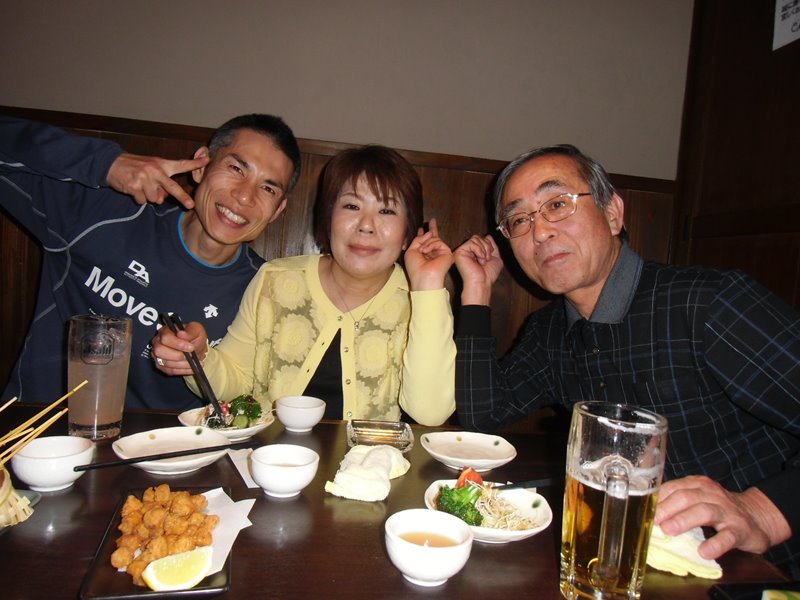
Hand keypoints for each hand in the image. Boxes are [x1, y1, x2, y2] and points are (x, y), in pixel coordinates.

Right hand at [106, 152, 208, 207]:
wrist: (111, 163)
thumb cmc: (135, 167)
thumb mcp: (151, 168)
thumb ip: (161, 181)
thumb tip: (163, 198)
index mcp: (161, 164)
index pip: (181, 164)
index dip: (194, 163)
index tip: (207, 160)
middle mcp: (155, 170)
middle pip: (172, 187)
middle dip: (182, 197)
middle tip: (190, 205)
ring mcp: (144, 178)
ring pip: (154, 198)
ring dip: (148, 196)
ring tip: (141, 186)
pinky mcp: (134, 186)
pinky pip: (142, 200)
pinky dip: (138, 198)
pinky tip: (133, 188)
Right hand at [151, 321, 208, 375]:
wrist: (195, 346)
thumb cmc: (194, 336)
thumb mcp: (196, 330)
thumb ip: (190, 332)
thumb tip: (181, 334)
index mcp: (165, 331)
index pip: (166, 338)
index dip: (178, 344)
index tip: (191, 347)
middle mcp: (157, 343)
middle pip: (159, 351)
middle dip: (177, 355)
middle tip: (191, 356)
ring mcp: (158, 355)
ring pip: (165, 363)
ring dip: (182, 364)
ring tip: (195, 362)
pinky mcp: (162, 366)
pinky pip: (170, 371)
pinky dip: (182, 370)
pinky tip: (192, 368)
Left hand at [404, 218, 454, 290]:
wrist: (423, 277)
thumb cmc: (415, 268)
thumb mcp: (411, 251)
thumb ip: (418, 240)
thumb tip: (429, 233)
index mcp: (425, 254)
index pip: (426, 242)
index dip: (423, 235)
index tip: (421, 229)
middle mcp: (434, 253)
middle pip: (434, 237)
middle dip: (432, 229)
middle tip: (432, 220)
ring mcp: (441, 252)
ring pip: (433, 238)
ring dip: (425, 243)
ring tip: (422, 251)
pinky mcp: (447, 252)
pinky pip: (438, 241)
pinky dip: (430, 245)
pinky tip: (426, 251)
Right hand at [453, 234, 503, 304]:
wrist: (482, 283)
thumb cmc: (488, 275)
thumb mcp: (496, 258)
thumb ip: (493, 246)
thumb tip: (488, 236)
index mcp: (474, 252)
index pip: (481, 239)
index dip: (488, 245)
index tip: (490, 256)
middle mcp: (467, 251)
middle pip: (478, 237)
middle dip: (486, 246)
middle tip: (487, 259)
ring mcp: (463, 251)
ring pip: (475, 238)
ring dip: (483, 249)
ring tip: (482, 260)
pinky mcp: (459, 252)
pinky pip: (471, 243)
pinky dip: (478, 250)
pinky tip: (479, 259)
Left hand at [655, 475, 791, 558]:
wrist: (757, 516)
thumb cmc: (719, 508)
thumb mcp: (699, 499)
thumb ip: (677, 502)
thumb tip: (649, 515)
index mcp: (698, 485)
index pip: (674, 488)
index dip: (658, 499)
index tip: (644, 510)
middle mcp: (712, 494)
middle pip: (686, 497)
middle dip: (667, 508)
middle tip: (653, 522)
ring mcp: (727, 511)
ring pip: (704, 512)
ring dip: (684, 520)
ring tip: (669, 531)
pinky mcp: (740, 529)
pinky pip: (727, 536)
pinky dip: (715, 544)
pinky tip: (704, 551)